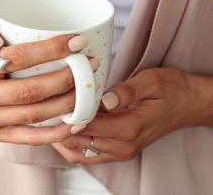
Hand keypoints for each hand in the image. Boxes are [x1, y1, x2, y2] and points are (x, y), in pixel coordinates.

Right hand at [0, 11, 95, 144]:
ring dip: (67, 104)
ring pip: (33, 115)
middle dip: (66, 79)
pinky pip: (27, 138)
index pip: (17, 58)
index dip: (52, 50)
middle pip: (29, 91)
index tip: (80, 41)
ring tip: (89, 89)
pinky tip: (76, 122)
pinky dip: (55, 133)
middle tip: (90, 66)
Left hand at [52, 67, 209, 164]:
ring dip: (62, 137)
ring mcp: (120, 151)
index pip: (87, 125)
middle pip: (78, 142)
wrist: (188, 104)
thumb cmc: (171, 89)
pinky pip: (88, 153)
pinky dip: (72, 143)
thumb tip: (104, 100)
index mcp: (129, 128)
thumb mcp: (151, 82)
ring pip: (79, 152)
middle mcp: (122, 146)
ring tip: (51, 116)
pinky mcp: (118, 149)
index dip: (67, 114)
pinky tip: (66, 126)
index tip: (53, 100)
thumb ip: (127, 92)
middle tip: (46, 107)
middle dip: (60, 126)